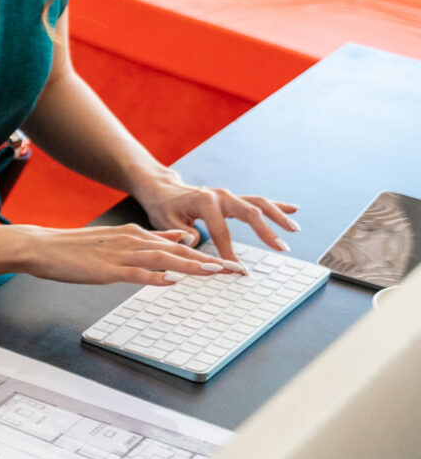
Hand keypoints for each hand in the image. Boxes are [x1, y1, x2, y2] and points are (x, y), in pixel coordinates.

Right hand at [11, 221, 240, 286]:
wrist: (42, 246)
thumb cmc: (75, 248)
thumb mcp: (117, 238)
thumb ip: (147, 240)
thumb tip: (176, 240)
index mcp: (136, 234)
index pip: (180, 244)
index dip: (207, 254)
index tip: (229, 264)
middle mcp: (133, 241)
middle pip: (179, 251)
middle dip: (210, 261)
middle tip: (236, 270)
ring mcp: (120, 255)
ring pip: (163, 259)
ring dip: (190, 266)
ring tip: (215, 272)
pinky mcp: (105, 269)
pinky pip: (134, 273)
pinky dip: (154, 277)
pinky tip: (170, 282)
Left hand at [129, 174, 298, 262]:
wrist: (164, 191)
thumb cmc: (164, 208)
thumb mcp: (165, 222)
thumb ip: (180, 232)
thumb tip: (197, 241)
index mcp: (204, 202)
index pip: (221, 231)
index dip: (229, 251)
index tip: (238, 268)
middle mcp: (221, 196)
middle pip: (250, 212)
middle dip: (266, 231)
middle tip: (281, 248)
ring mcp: (229, 196)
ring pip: (259, 204)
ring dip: (278, 216)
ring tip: (294, 230)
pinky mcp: (234, 198)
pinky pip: (258, 201)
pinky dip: (276, 205)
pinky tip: (293, 210)